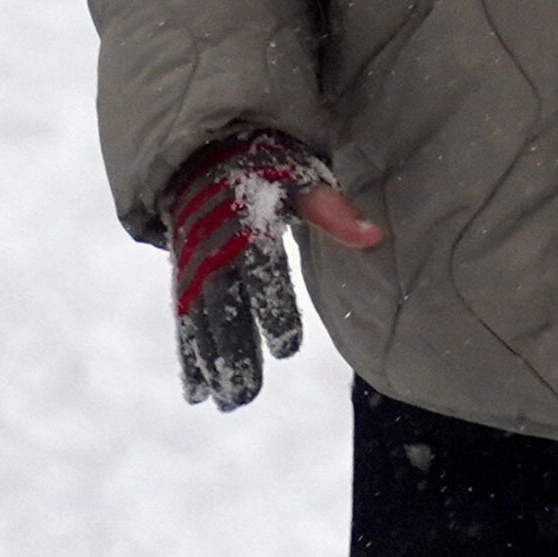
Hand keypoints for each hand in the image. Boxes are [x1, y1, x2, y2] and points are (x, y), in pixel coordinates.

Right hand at [163, 128, 381, 410]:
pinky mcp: (184, 279)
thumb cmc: (266, 166)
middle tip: (247, 395)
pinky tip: (197, 390)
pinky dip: (189, 355)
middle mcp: (215, 252)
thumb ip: (331, 210)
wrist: (204, 154)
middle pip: (223, 310)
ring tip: (227, 403)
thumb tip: (373, 236)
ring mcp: (195, 268)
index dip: (274, 310)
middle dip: (235, 354)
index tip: (288, 347)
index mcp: (249, 226)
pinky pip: (184, 321)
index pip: (263, 274)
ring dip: (210, 365)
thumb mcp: (299, 177)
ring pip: (200, 323)